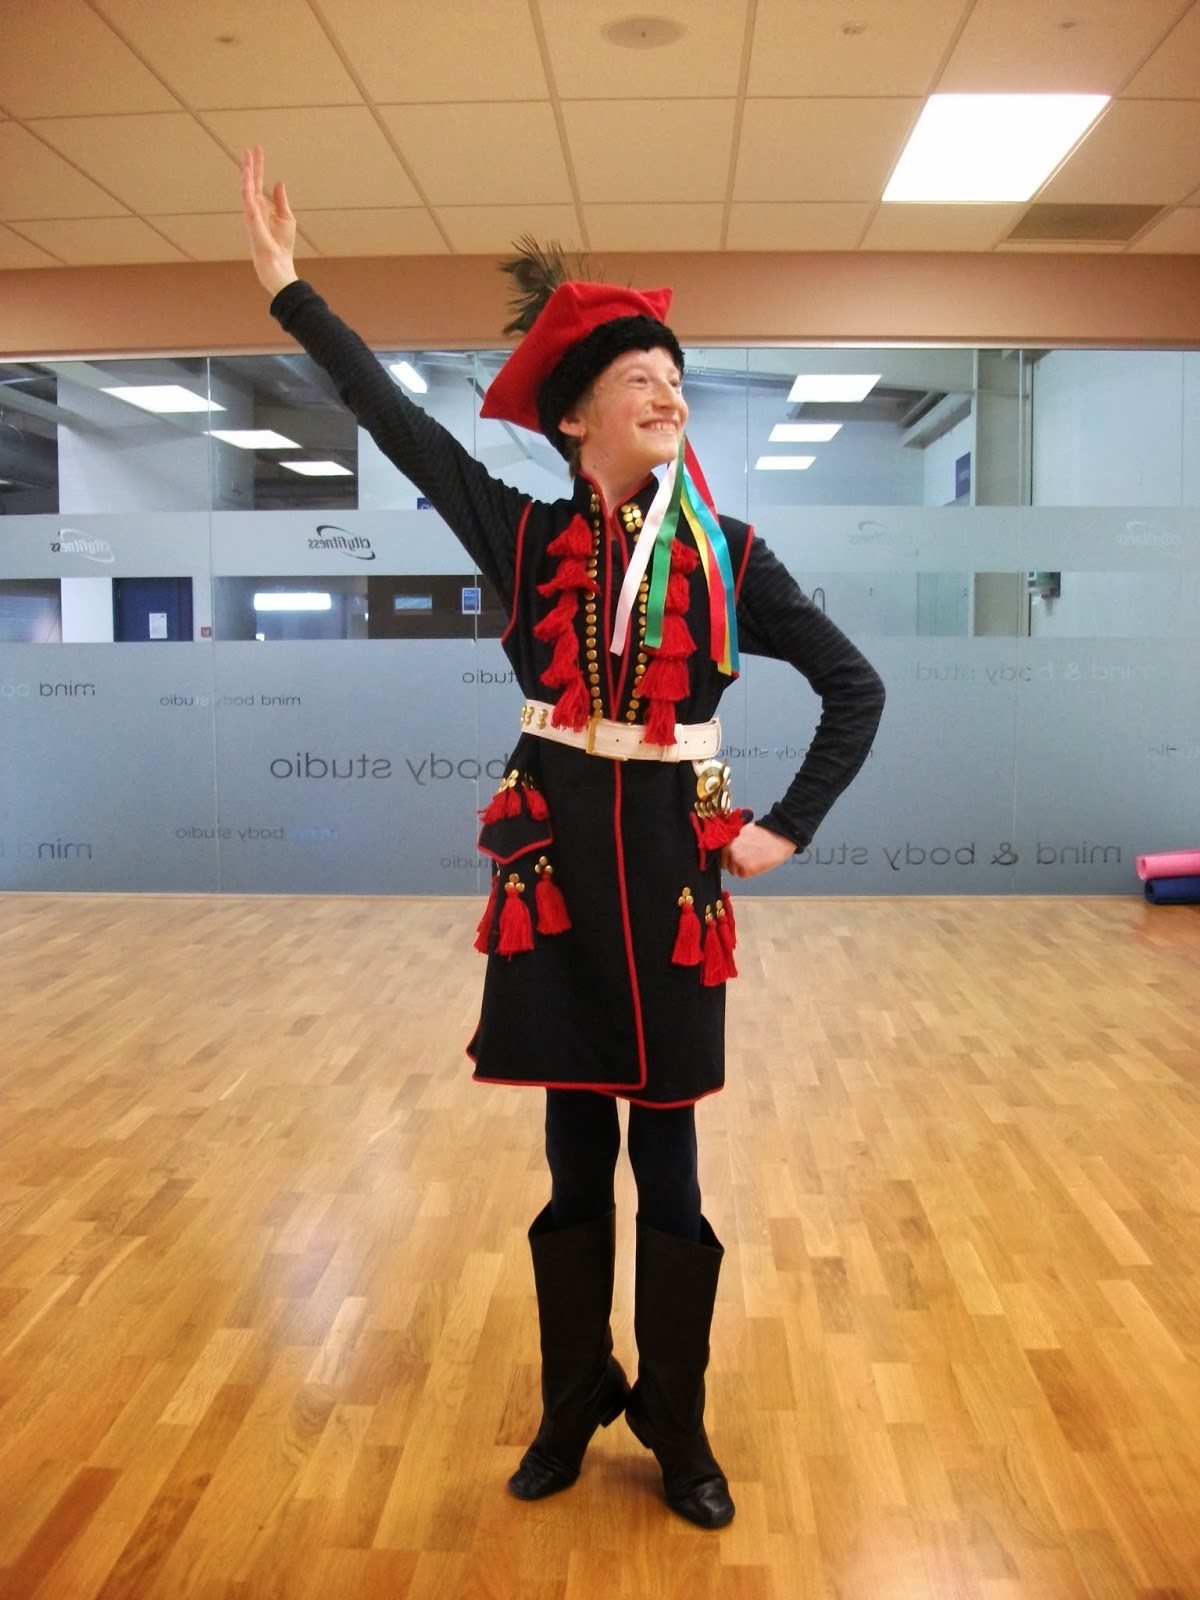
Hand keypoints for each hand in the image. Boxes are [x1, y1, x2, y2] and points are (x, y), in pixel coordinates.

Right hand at [241, 145, 298, 297]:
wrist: (278, 263)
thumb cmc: (282, 244)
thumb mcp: (286, 217)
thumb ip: (281, 200)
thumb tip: (278, 182)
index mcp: (263, 206)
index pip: (259, 181)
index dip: (259, 166)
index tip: (257, 149)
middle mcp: (254, 207)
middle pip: (251, 181)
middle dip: (250, 165)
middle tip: (248, 148)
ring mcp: (251, 213)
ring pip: (247, 188)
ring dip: (246, 173)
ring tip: (246, 157)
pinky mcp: (251, 220)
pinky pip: (247, 201)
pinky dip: (247, 188)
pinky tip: (247, 176)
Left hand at [721, 822, 795, 879]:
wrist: (779, 835)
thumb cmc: (763, 833)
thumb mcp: (742, 832)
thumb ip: (732, 842)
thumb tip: (728, 850)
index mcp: (727, 840)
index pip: (721, 855)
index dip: (729, 857)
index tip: (737, 856)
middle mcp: (728, 850)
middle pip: (726, 865)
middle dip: (734, 864)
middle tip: (747, 859)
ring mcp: (736, 860)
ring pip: (734, 871)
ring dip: (742, 869)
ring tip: (754, 860)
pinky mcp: (745, 868)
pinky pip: (743, 875)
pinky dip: (749, 872)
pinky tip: (757, 863)